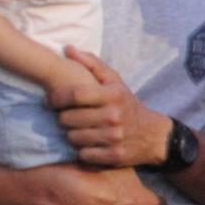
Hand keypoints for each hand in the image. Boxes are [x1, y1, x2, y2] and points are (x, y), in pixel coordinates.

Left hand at [49, 47, 164, 168]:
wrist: (154, 136)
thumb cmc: (127, 105)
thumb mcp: (115, 82)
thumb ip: (92, 64)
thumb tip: (67, 49)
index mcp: (112, 95)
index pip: (74, 95)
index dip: (56, 98)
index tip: (50, 101)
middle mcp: (114, 116)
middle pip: (68, 119)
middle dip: (64, 118)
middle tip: (68, 117)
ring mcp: (114, 137)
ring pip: (73, 138)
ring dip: (72, 135)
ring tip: (79, 130)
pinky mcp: (114, 156)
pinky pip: (83, 154)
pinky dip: (83, 151)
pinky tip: (89, 144)